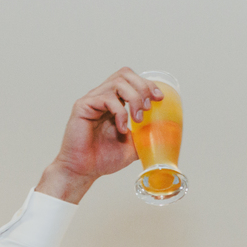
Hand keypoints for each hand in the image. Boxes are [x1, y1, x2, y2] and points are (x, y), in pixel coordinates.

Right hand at [36, 68, 164, 202]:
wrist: (83, 171)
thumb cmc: (102, 159)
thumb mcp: (132, 146)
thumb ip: (145, 136)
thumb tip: (163, 132)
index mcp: (114, 103)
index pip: (131, 80)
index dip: (147, 84)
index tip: (159, 98)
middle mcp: (102, 97)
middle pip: (125, 74)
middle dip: (142, 87)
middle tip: (148, 107)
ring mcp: (92, 100)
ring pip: (118, 83)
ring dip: (134, 99)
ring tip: (137, 119)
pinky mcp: (83, 106)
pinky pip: (106, 99)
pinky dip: (119, 112)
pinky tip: (121, 128)